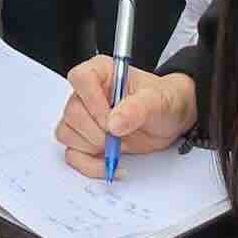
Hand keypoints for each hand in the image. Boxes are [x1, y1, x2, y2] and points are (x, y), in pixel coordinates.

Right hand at [56, 56, 197, 177]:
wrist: (169, 120)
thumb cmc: (163, 101)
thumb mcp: (157, 101)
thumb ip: (137, 108)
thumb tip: (114, 123)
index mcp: (101, 72)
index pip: (80, 79)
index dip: (92, 101)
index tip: (111, 119)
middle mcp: (87, 93)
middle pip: (72, 113)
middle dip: (97, 131)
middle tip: (120, 136)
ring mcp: (84, 117)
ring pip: (67, 134)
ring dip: (93, 147)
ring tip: (118, 146)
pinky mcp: (85, 139)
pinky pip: (73, 154)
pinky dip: (90, 165)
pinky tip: (110, 163)